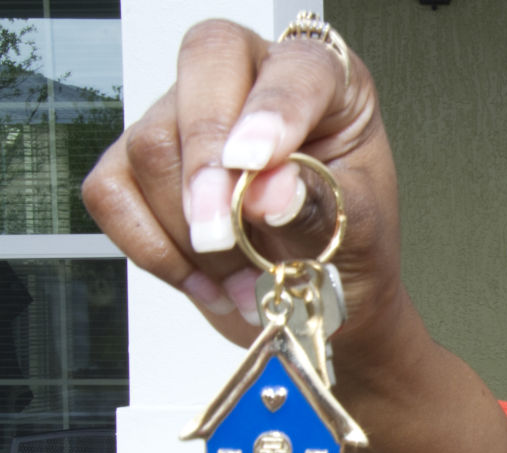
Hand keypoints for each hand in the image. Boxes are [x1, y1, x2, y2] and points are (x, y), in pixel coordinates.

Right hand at [83, 18, 399, 345]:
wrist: (325, 296)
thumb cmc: (353, 249)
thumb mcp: (359, 231)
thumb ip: (316, 206)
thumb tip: (267, 193)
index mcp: (327, 81)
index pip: (293, 66)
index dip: (272, 110)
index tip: (256, 163)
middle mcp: (253, 81)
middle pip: (203, 71)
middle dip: (207, 166)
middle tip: (221, 238)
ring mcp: (188, 114)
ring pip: (152, 143)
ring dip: (191, 232)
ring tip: (244, 281)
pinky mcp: (139, 162)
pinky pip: (112, 192)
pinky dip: (152, 249)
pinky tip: (204, 280)